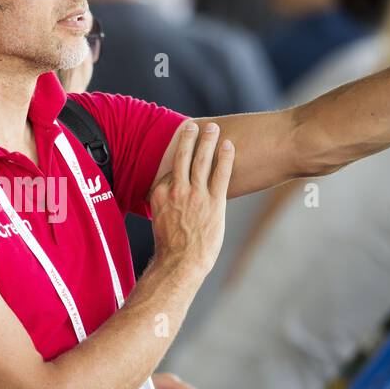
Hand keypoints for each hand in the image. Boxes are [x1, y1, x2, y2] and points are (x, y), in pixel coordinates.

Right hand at [149, 120, 234, 278]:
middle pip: (182, 157)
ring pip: (201, 160)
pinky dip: (225, 157)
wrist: (180, 263)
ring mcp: (195, 195)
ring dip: (208, 141)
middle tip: (194, 125)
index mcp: (161, 194)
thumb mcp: (160, 220)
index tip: (182, 143)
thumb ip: (166, 204)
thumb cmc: (170, 247)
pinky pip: (221, 174)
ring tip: (213, 127)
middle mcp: (177, 190)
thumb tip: (171, 200)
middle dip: (189, 138)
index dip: (176, 156)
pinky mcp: (214, 202)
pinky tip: (229, 146)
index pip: (169, 169)